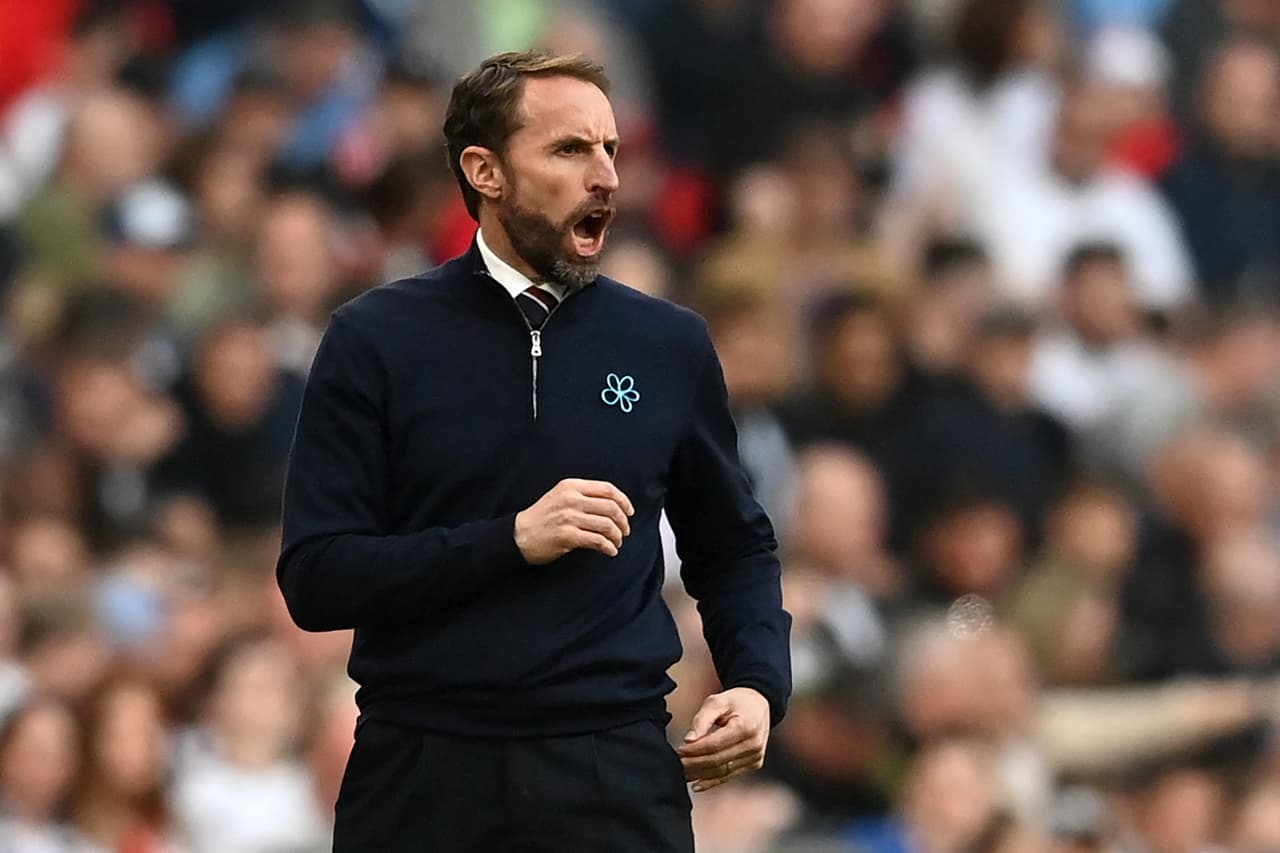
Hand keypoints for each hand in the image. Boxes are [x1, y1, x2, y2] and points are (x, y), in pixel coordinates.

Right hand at [515, 478, 633, 563]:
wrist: (519, 535)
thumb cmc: (543, 517)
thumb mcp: (561, 496)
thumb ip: (584, 496)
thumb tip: (614, 505)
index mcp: (571, 486)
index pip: (607, 489)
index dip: (624, 501)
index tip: (630, 512)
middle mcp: (571, 499)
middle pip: (610, 507)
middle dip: (623, 521)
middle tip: (625, 531)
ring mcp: (568, 517)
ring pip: (606, 525)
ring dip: (617, 536)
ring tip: (617, 542)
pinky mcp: (567, 536)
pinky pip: (597, 541)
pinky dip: (608, 547)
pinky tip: (610, 551)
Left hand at [677, 687, 770, 792]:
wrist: (760, 705)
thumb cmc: (735, 701)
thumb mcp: (717, 701)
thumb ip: (702, 719)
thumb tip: (688, 740)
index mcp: (745, 727)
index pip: (715, 744)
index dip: (695, 750)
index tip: (679, 750)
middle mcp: (753, 745)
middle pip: (718, 760)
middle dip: (695, 763)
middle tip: (676, 764)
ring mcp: (755, 757)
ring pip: (723, 771)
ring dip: (700, 774)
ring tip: (683, 774)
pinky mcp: (754, 764)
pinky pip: (729, 775)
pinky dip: (712, 781)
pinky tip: (696, 784)